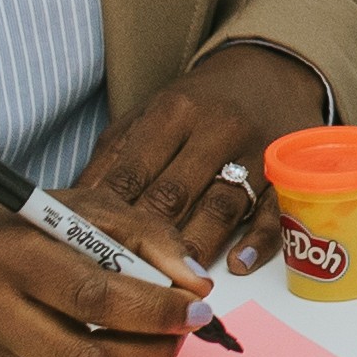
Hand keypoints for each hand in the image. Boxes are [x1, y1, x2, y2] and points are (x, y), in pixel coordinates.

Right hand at [0, 197, 194, 356]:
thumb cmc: (20, 233)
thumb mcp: (80, 209)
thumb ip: (144, 236)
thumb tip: (196, 286)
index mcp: (14, 255)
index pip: (92, 296)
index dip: (154, 310)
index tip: (196, 310)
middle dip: (154, 350)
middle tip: (183, 331)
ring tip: (164, 352)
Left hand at [81, 40, 331, 277]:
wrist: (270, 71)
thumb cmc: (200, 103)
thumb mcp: (151, 112)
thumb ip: (115, 156)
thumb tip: (72, 206)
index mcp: (175, 110)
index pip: (133, 171)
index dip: (107, 214)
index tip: (86, 250)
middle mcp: (217, 128)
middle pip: (173, 193)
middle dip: (144, 239)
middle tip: (120, 279)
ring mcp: (256, 152)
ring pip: (220, 207)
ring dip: (193, 247)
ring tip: (170, 285)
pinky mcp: (285, 174)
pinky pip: (272, 212)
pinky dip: (256, 241)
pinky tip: (237, 264)